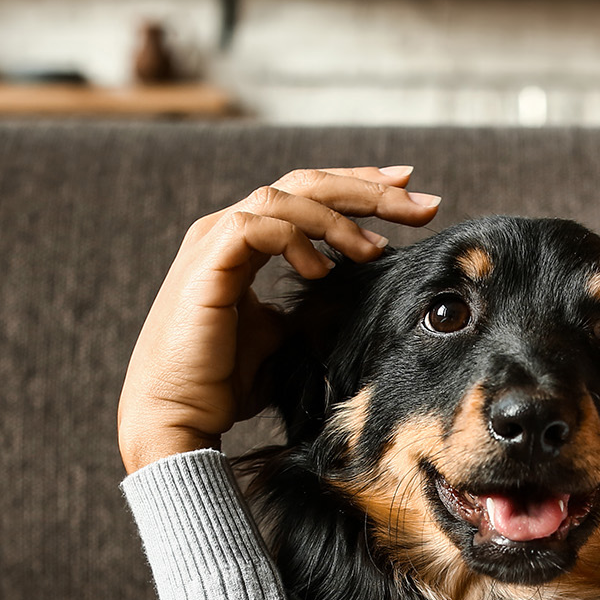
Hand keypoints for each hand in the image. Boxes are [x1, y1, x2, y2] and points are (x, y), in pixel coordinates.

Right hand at [118, 165, 442, 473]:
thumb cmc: (224, 383)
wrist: (177, 416)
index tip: (410, 196)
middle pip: (305, 184)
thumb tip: (360, 295)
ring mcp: (213, 241)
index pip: (307, 197)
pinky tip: (323, 269)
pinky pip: (259, 224)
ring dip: (339, 218)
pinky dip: (298, 239)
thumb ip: (312, 306)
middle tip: (422, 201)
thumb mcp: (284, 336)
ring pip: (285, 196)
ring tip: (375, 250)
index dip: (359, 190)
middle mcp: (225, 230)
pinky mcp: (207, 262)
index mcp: (243, 242)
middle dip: (368, 189)